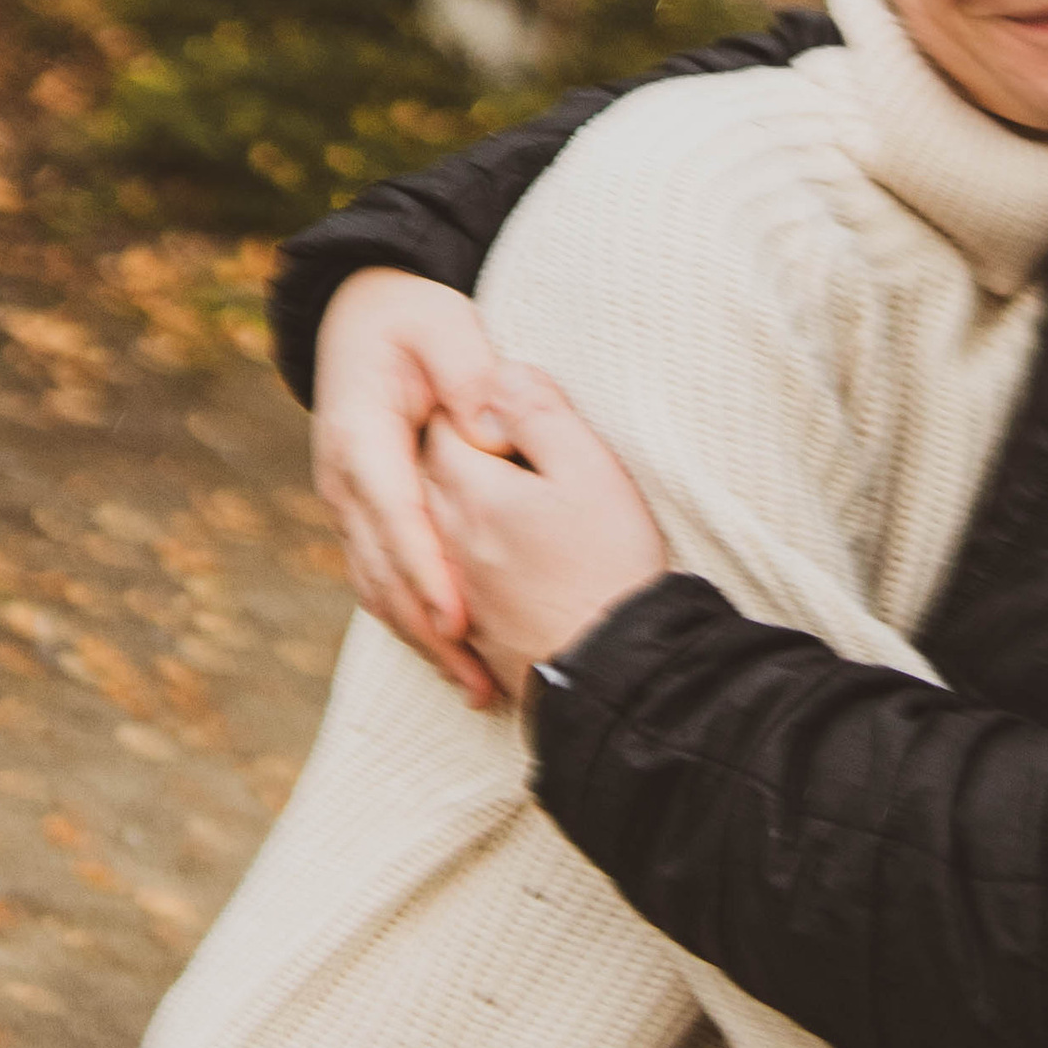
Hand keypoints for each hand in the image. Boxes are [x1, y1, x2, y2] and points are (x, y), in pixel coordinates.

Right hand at [311, 272, 530, 704]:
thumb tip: (487, 430)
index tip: (458, 619)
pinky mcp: (362, 519)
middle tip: (480, 680)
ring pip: (377, 587)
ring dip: (421, 640)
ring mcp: (348, 505)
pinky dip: (413, 622)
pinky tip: (453, 658)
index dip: (425, 571)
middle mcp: (344, 482)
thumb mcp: (443, 325)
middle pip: (382, 570)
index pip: (394, 514)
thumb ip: (468, 371)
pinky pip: (382, 580)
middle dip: (428, 630)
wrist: (358, 315)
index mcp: (361, 436)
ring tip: (476, 688)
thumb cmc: (411, 319)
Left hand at [417, 369, 668, 703]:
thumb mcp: (589, 469)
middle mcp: (447, 542)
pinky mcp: (475, 635)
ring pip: (434, 534)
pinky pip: (448, 587)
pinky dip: (456, 568)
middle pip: (429, 480)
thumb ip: (540, 413)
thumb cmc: (609, 563)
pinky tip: (485, 567)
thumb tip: (499, 374)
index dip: (469, 405)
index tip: (496, 401)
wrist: (617, 673)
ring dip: (450, 511)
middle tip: (488, 440)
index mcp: (471, 493)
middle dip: (451, 455)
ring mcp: (457, 593)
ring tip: (491, 501)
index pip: (445, 428)